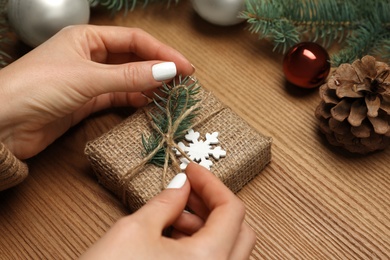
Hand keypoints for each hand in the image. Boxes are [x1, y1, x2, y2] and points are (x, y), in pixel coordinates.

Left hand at [0, 25, 193, 158]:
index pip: (134, 39)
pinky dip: (135, 99)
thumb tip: (167, 71)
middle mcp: (89, 56)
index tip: (184, 67)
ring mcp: (88, 80)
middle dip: (158, 67)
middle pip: (132, 58)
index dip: (162, 52)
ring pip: (127, 78)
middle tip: (183, 80)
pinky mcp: (86, 102)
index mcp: (86, 38)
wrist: (2, 125)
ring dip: (149, 84)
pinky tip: (150, 103)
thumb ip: (129, 75)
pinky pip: (118, 96)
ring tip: (172, 92)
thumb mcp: (88, 78)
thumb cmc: (36, 88)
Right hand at [80, 163, 255, 258]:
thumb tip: (181, 185)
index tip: (193, 171)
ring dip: (206, 224)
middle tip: (189, 189)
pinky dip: (199, 244)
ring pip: (227, 249)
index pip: (231, 210)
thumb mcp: (136, 230)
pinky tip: (174, 234)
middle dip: (213, 204)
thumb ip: (166, 202)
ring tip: (175, 212)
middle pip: (238, 231)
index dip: (212, 184)